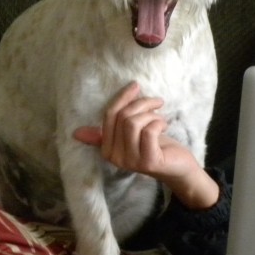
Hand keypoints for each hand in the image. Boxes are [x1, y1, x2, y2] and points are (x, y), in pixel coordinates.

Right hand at [73, 82, 219, 209]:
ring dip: (152, 114)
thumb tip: (75, 133)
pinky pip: (149, 131)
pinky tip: (165, 126)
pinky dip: (159, 123)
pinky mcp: (148, 162)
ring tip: (160, 118)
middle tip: (157, 103)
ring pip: (133, 122)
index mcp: (107, 149)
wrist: (178, 167)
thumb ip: (108, 130)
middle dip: (142, 103)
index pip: (109, 115)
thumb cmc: (155, 147)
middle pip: (122, 117)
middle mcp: (115, 157)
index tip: (135, 86)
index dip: (122, 98)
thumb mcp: (130, 136)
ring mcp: (131, 161)